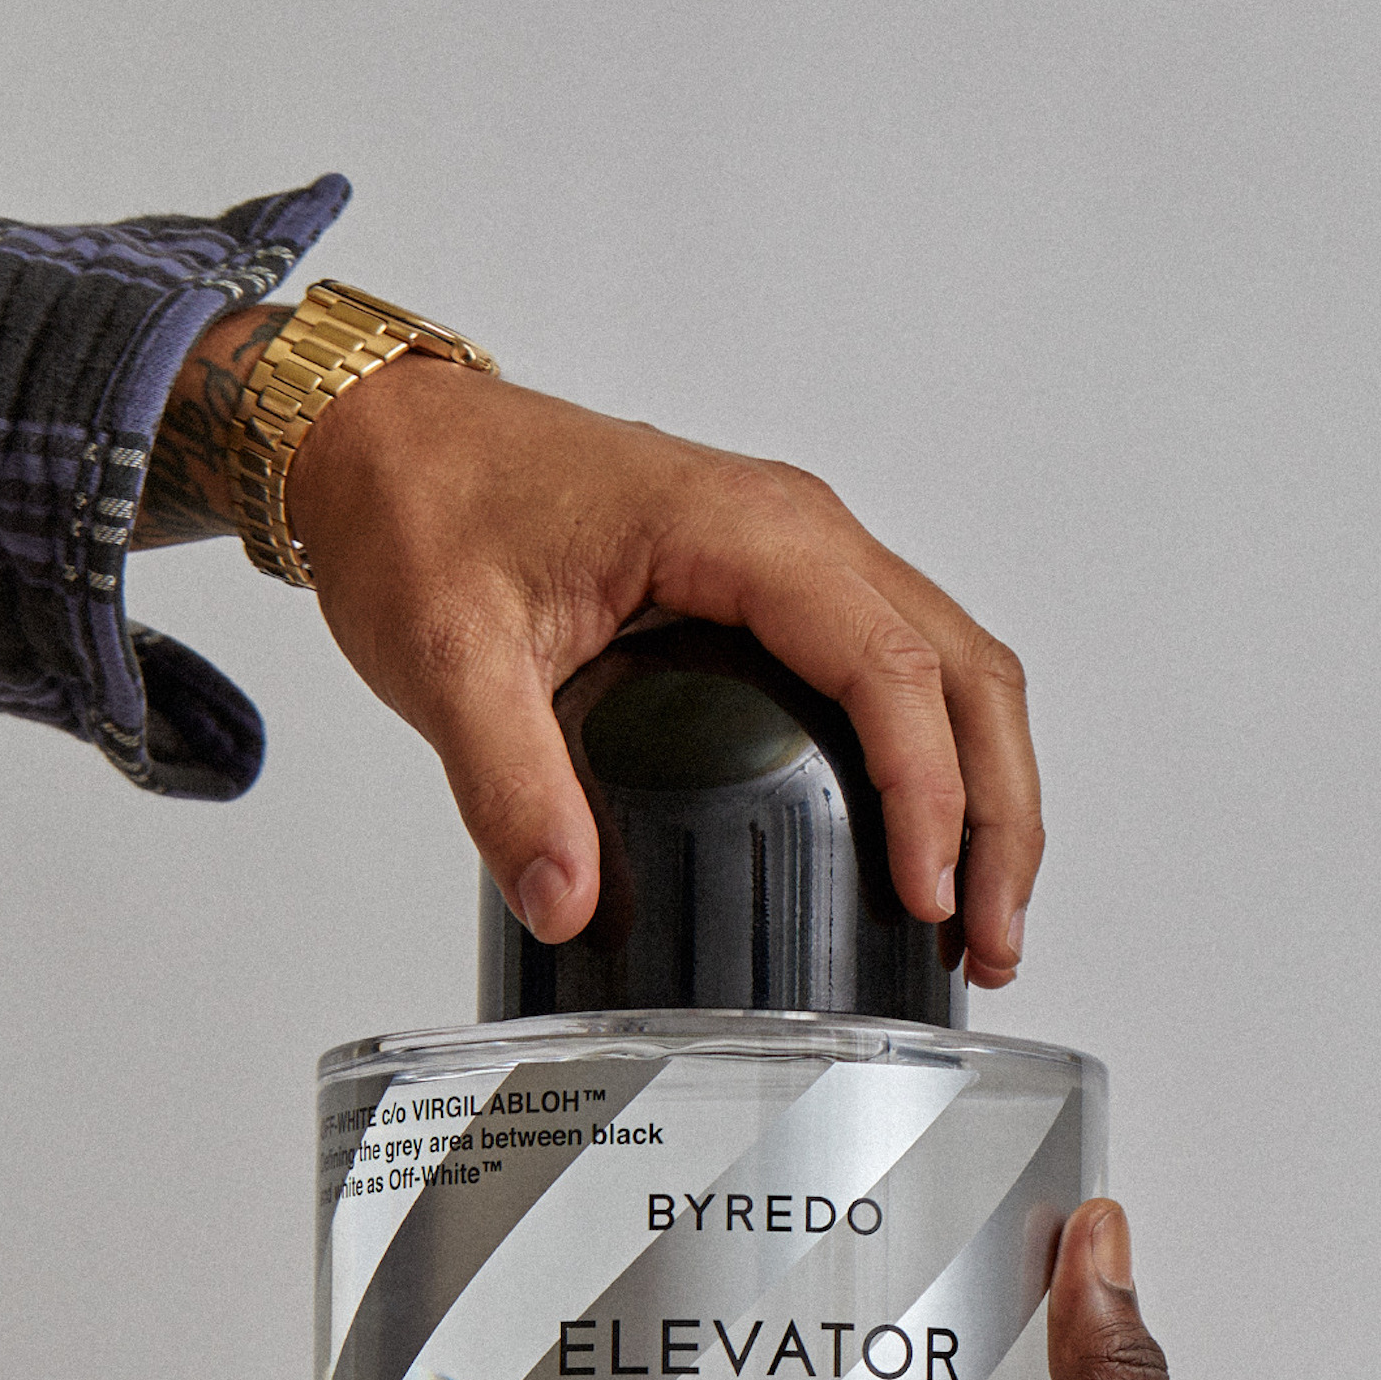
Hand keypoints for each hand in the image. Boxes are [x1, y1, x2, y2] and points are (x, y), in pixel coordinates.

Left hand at [134, 308, 1040, 988]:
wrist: (383, 439)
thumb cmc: (421, 507)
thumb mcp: (445, 653)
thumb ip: (505, 780)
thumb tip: (566, 901)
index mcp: (742, 529)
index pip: (889, 666)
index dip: (927, 793)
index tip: (927, 900)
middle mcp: (797, 529)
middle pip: (964, 671)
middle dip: (998, 814)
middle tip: (990, 940)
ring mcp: (799, 553)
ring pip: (956, 666)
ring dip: (988, 792)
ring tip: (978, 919)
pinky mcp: (781, 585)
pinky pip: (905, 664)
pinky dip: (941, 758)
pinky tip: (922, 845)